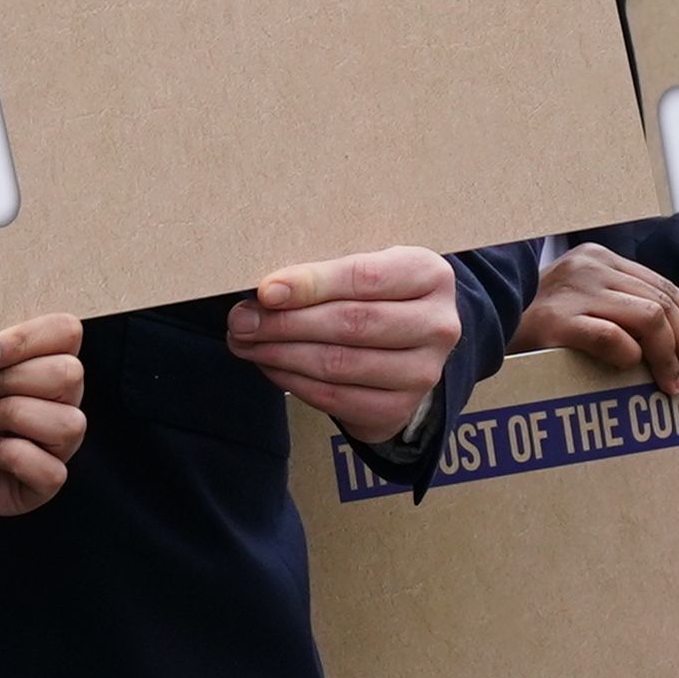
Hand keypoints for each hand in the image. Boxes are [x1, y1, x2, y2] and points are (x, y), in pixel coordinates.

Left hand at [0, 314, 87, 518]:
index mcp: (32, 353)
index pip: (67, 331)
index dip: (27, 339)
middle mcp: (47, 396)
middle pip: (71, 375)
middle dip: (13, 380)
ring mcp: (42, 442)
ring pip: (71, 424)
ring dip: (13, 416)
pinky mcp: (28, 486)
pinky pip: (54, 473)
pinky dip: (17, 456)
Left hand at [225, 248, 468, 445]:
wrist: (409, 345)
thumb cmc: (376, 295)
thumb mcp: (364, 269)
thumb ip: (324, 274)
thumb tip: (264, 293)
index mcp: (430, 275)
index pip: (365, 278)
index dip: (311, 284)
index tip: (265, 291)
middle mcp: (438, 325)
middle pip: (351, 324)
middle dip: (285, 323)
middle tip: (241, 320)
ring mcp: (423, 372)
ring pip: (339, 364)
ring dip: (281, 354)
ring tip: (245, 342)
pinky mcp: (399, 408)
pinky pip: (334, 398)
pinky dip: (292, 381)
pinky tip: (268, 364)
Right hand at [511, 243, 678, 390]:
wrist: (480, 329)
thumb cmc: (534, 328)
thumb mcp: (580, 304)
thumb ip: (620, 307)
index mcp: (597, 259)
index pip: (662, 286)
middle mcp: (587, 268)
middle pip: (662, 303)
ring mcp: (570, 292)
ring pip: (648, 317)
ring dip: (670, 356)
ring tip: (673, 384)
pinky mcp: (553, 323)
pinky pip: (610, 337)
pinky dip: (629, 354)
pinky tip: (633, 369)